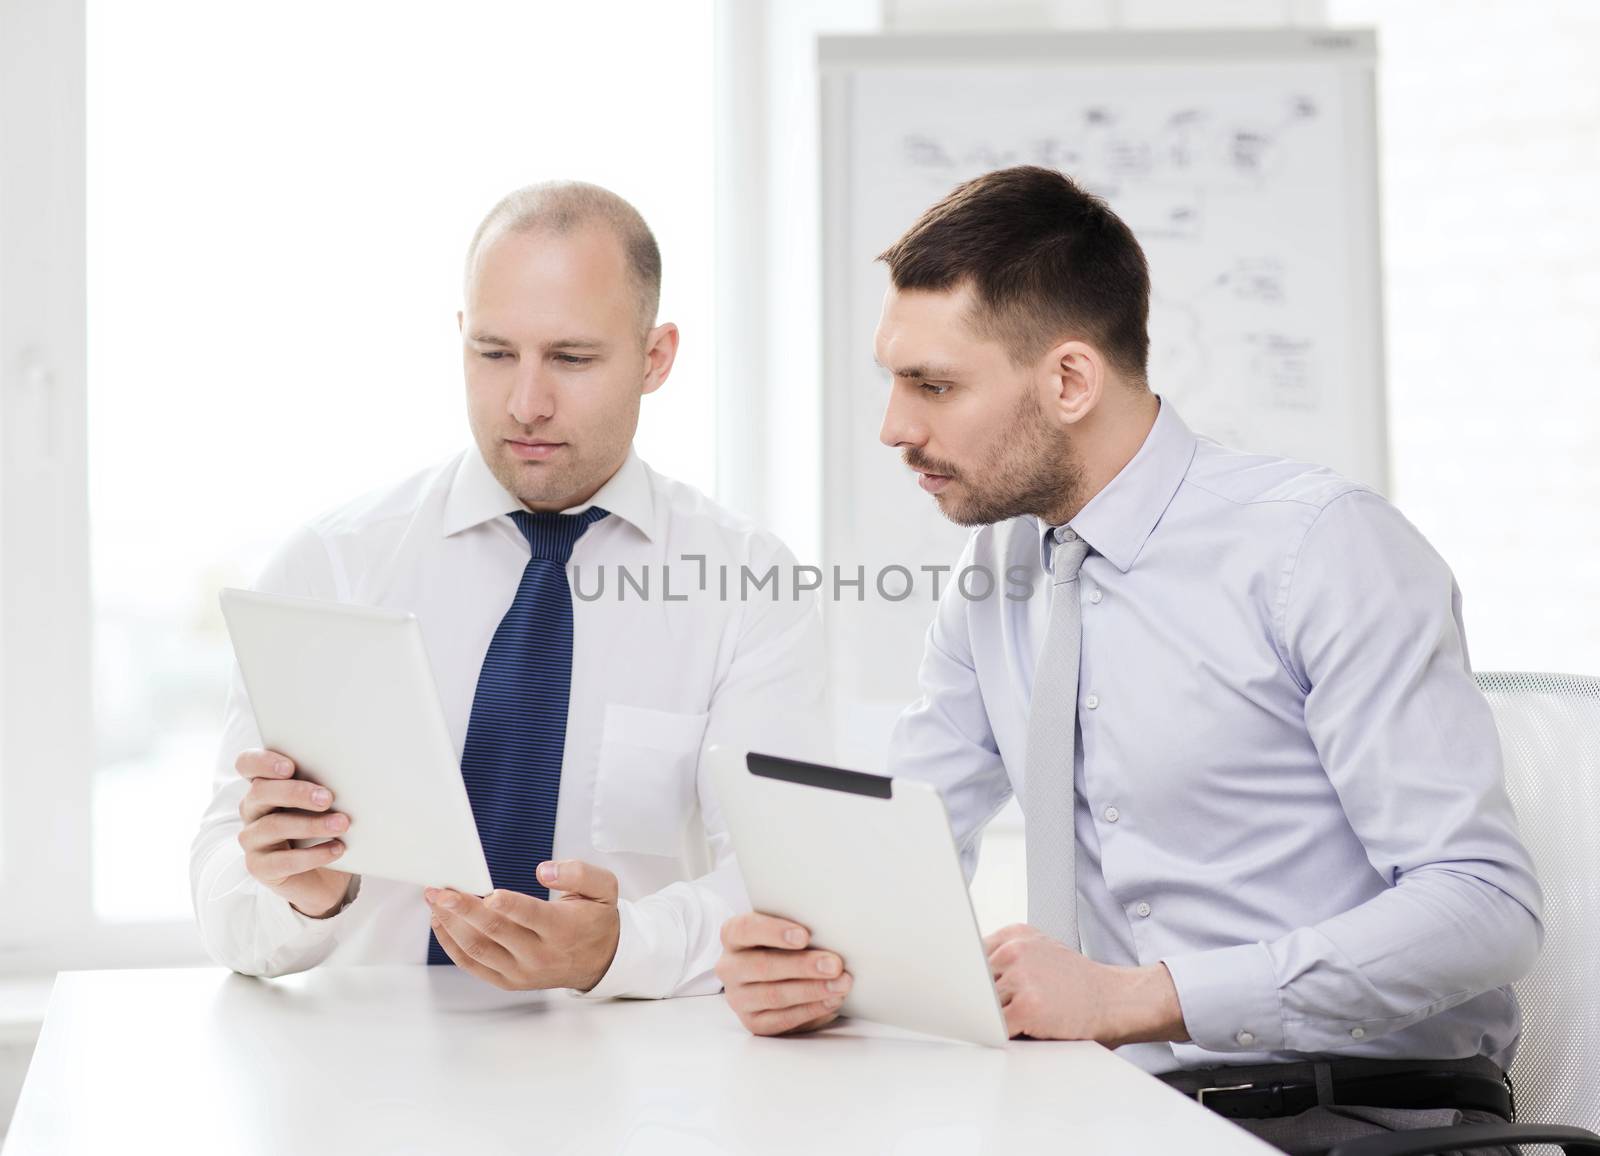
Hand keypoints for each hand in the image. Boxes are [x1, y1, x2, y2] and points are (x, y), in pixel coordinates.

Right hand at [235, 748, 354, 918]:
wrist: (327, 874)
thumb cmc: (325, 826)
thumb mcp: (327, 802)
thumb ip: (326, 784)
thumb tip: (353, 771)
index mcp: (265, 785)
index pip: (247, 764)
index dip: (262, 762)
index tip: (289, 767)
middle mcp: (253, 809)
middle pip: (260, 792)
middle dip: (295, 792)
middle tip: (327, 798)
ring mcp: (252, 839)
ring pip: (272, 826)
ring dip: (311, 824)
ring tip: (342, 824)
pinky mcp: (259, 867)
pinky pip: (282, 861)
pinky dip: (312, 855)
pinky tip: (336, 849)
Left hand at [425, 859, 620, 991]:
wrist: (600, 961)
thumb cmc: (595, 918)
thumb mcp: (603, 888)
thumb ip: (578, 873)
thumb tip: (543, 871)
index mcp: (563, 929)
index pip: (531, 916)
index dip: (509, 904)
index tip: (488, 893)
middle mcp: (539, 954)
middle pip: (495, 931)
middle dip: (463, 909)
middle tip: (440, 890)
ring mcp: (520, 971)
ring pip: (477, 949)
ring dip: (450, 924)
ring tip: (434, 901)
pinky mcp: (507, 980)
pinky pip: (472, 964)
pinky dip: (451, 944)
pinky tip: (440, 922)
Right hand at [715, 913, 851, 1035]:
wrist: (776, 974)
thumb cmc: (784, 945)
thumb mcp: (784, 929)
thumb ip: (797, 929)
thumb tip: (831, 932)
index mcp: (733, 936)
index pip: (745, 929)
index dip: (774, 931)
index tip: (804, 936)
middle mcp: (730, 967)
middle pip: (763, 965)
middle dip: (803, 966)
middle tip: (834, 965)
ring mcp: (738, 998)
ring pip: (774, 995)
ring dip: (812, 990)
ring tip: (840, 985)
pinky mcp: (753, 1022)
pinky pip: (782, 1020)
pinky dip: (810, 1010)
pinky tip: (831, 1002)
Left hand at [985, 923, 1189, 1045]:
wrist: (1116, 999)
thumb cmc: (1077, 983)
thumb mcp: (1041, 952)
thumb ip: (1006, 957)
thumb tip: (965, 975)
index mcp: (1014, 934)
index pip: (969, 954)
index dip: (967, 977)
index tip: (961, 988)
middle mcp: (1014, 950)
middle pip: (970, 980)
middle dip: (977, 997)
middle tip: (988, 1007)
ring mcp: (1019, 977)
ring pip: (981, 1005)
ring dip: (991, 1017)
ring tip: (1020, 1018)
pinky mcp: (1025, 1008)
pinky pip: (994, 1027)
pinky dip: (1000, 1034)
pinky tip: (1019, 1032)